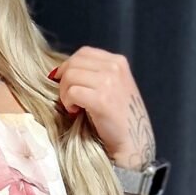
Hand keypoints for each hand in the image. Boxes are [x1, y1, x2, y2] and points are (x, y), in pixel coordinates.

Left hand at [48, 47, 156, 169]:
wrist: (132, 142)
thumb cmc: (118, 119)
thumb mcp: (111, 87)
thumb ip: (94, 76)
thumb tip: (63, 72)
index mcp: (117, 62)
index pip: (83, 53)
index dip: (67, 67)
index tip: (64, 84)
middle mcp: (114, 67)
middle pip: (74, 62)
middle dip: (63, 81)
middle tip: (67, 99)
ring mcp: (109, 82)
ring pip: (70, 76)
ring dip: (64, 93)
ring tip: (72, 107)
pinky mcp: (102, 99)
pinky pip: (72, 92)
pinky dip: (68, 103)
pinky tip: (75, 112)